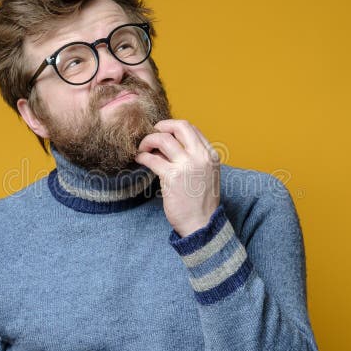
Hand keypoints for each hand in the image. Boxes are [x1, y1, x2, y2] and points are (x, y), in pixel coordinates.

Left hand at [135, 119, 220, 236]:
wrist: (202, 224)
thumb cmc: (200, 202)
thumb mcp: (205, 174)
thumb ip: (191, 158)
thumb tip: (165, 145)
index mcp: (210, 155)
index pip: (192, 129)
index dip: (174, 128)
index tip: (163, 133)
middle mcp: (201, 157)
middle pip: (180, 126)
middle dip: (161, 126)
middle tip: (151, 133)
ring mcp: (187, 166)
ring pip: (163, 139)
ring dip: (148, 141)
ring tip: (142, 149)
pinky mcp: (172, 177)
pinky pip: (152, 159)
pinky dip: (142, 157)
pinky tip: (139, 160)